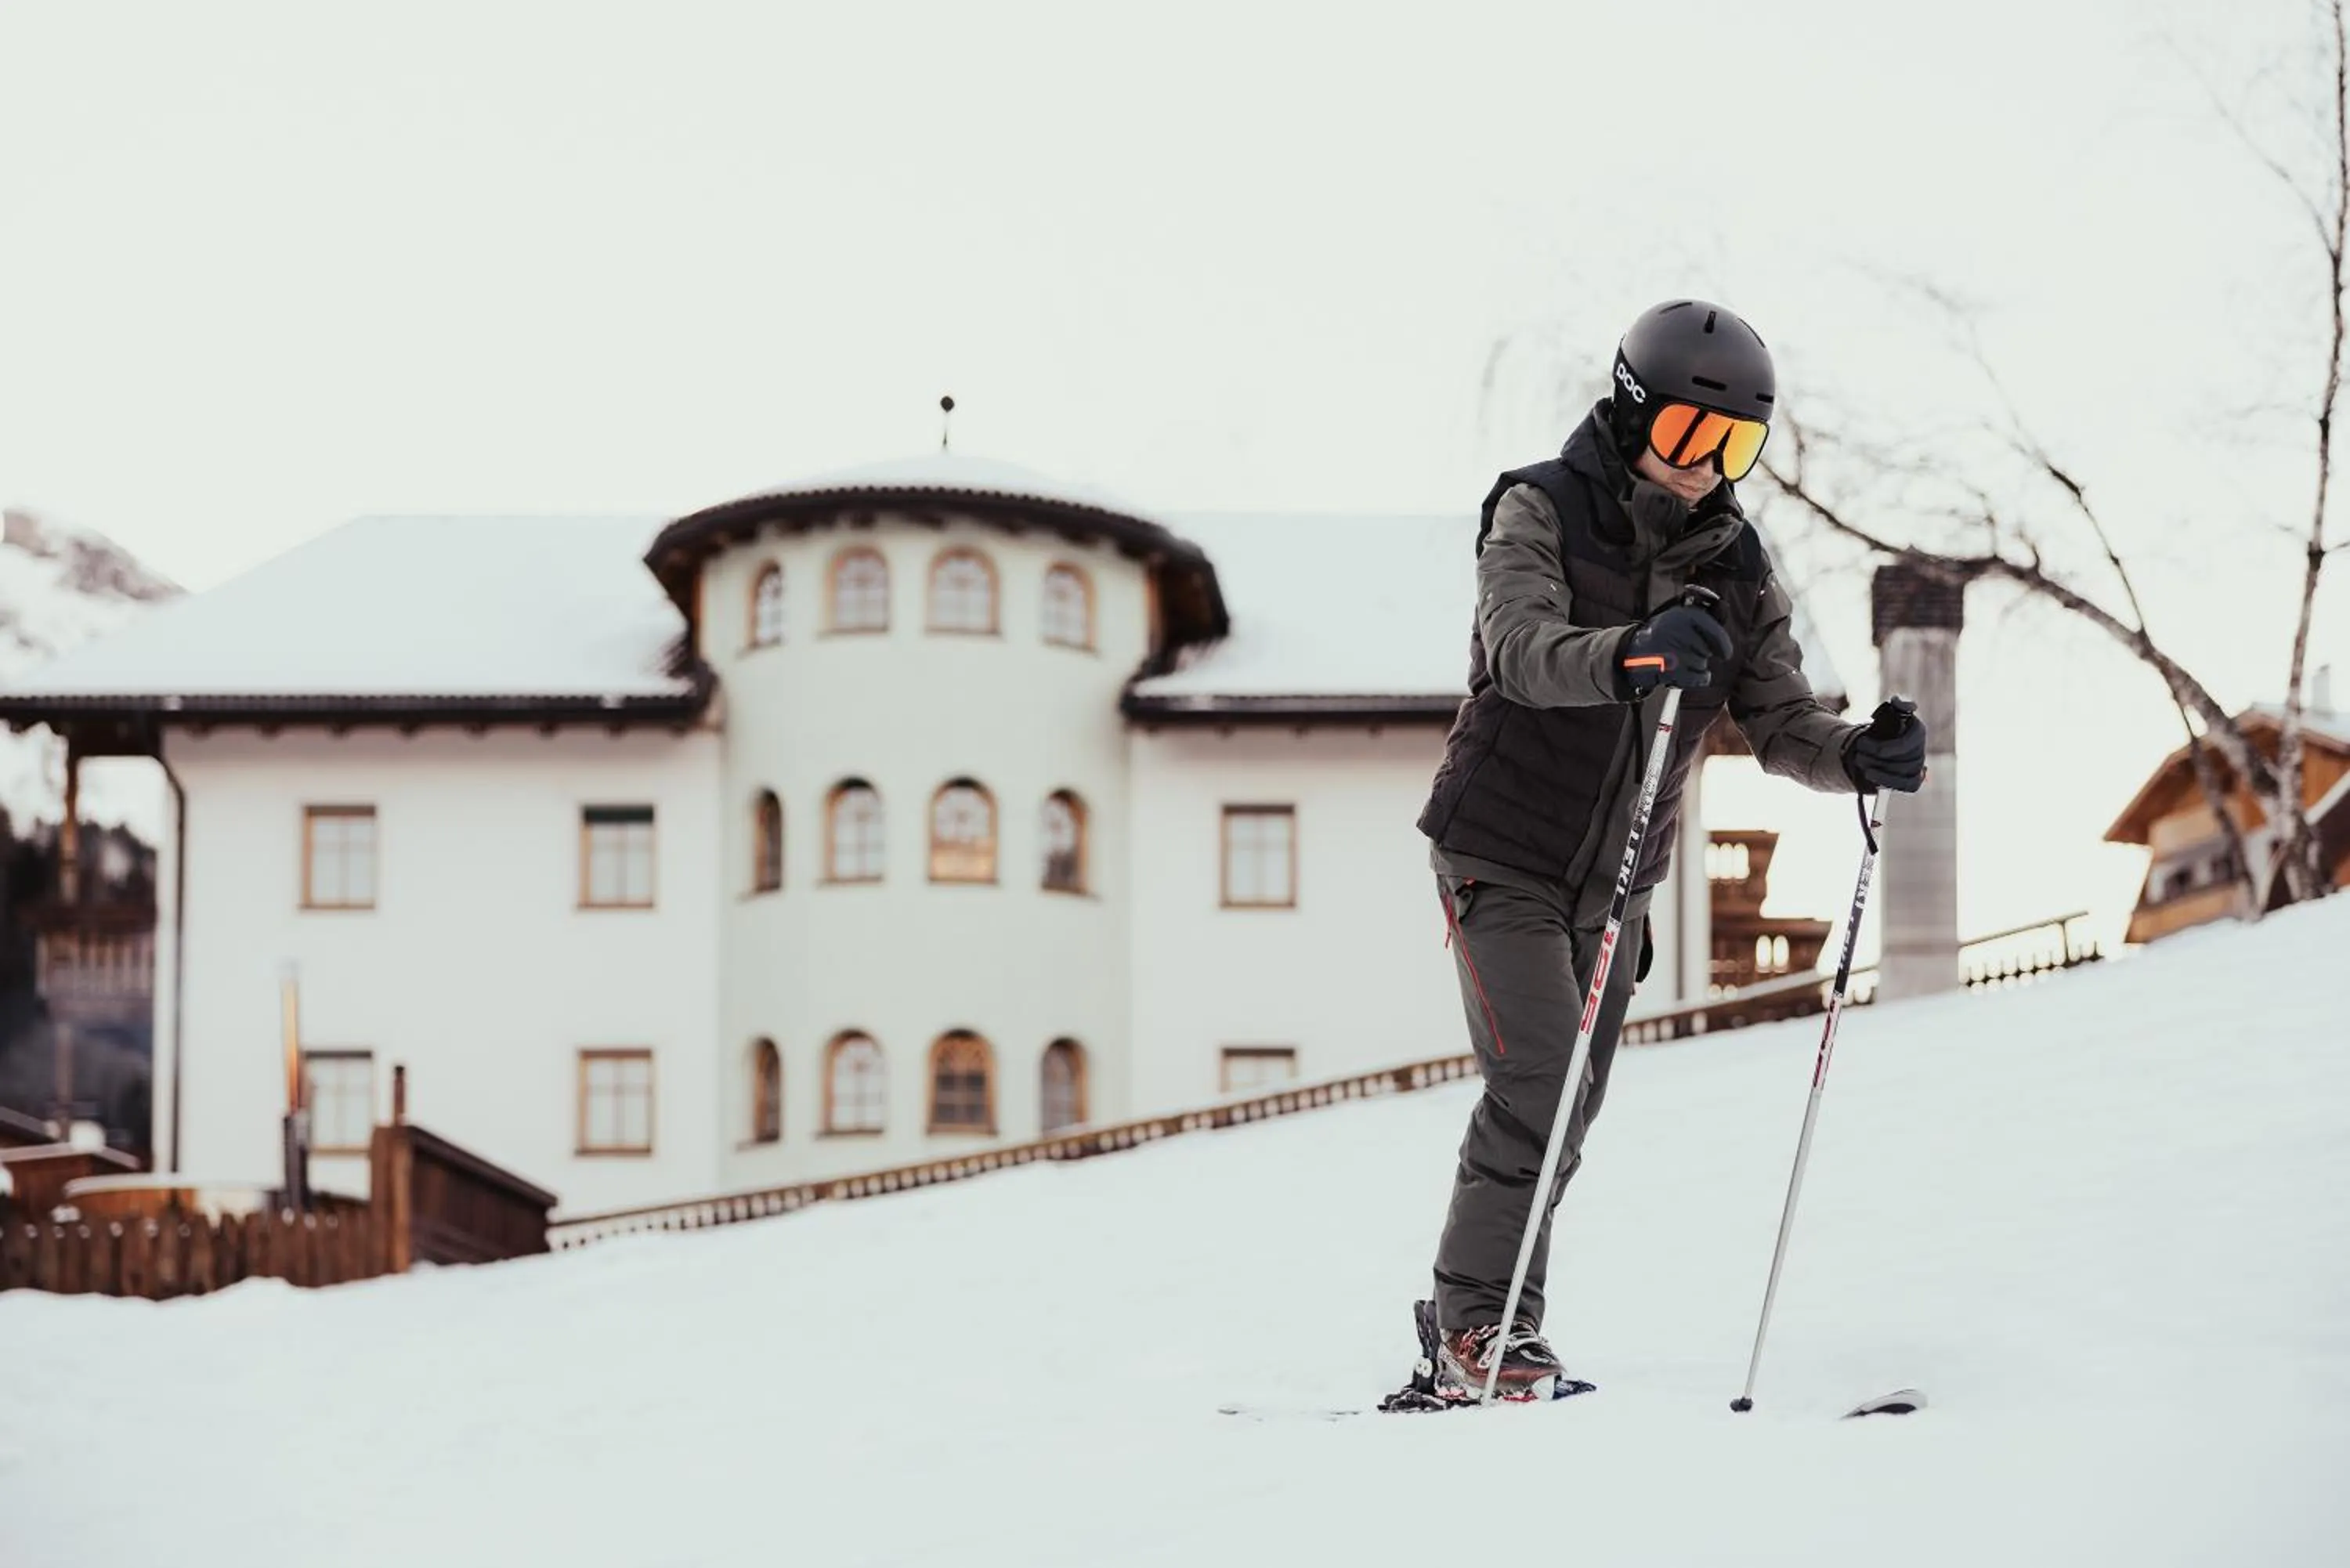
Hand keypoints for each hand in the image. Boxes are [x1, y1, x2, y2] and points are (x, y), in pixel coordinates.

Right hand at [1618, 603, 1732, 695]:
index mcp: (1682, 615)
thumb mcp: (1678, 618)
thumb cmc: (1661, 636)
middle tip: (1682, 650)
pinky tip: (1685, 674)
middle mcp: (1678, 631)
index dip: (1722, 642)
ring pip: (1702, 664)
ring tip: (1677, 660)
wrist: (1631, 654)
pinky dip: (1697, 679)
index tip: (1725, 653)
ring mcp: (1674, 652)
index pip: (1713, 629)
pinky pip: (1699, 678)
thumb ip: (1701, 616)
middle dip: (1701, 653)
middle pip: (1707, 650)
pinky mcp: (1671, 670)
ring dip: (1695, 666)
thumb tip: (1725, 609)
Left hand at [1844, 697, 1927, 791]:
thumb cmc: (1884, 729)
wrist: (1880, 746)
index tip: (1863, 743)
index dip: (1884, 748)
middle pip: (1902, 761)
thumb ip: (1896, 707)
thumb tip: (1897, 700)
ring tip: (1860, 763)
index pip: (1904, 744)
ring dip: (1879, 771)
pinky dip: (1889, 783)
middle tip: (1857, 754)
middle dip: (1876, 759)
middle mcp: (1921, 749)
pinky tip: (1871, 777)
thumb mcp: (1888, 714)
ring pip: (1903, 774)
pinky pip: (1907, 786)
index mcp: (1918, 731)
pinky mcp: (1913, 781)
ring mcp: (1919, 767)